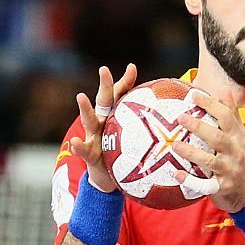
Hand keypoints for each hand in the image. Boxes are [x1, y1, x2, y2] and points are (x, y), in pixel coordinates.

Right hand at [70, 63, 137, 192]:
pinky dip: (78, 146)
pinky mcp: (88, 153)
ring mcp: (93, 135)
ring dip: (85, 108)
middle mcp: (102, 121)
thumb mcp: (135, 139)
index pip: (120, 95)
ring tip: (81, 96)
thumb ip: (147, 126)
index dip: (125, 81)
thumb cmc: (123, 154)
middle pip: (104, 100)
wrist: (108, 176)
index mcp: (114, 115)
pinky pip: (83, 150)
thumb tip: (170, 113)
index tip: (132, 68)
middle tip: (104, 70)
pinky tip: (75, 143)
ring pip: (89, 119)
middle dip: (104, 85)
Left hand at [174, 86, 244, 212]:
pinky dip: (191, 181)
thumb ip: (231, 114)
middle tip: (181, 117)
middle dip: (199, 127)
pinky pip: (205, 185)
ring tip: (176, 145)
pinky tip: (177, 175)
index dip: (211, 105)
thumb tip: (224, 88)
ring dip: (192, 153)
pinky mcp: (221, 188)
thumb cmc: (237, 158)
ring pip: (210, 161)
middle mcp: (235, 152)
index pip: (226, 117)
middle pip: (218, 138)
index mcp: (238, 137)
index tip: (194, 95)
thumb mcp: (239, 135)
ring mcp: (229, 171)